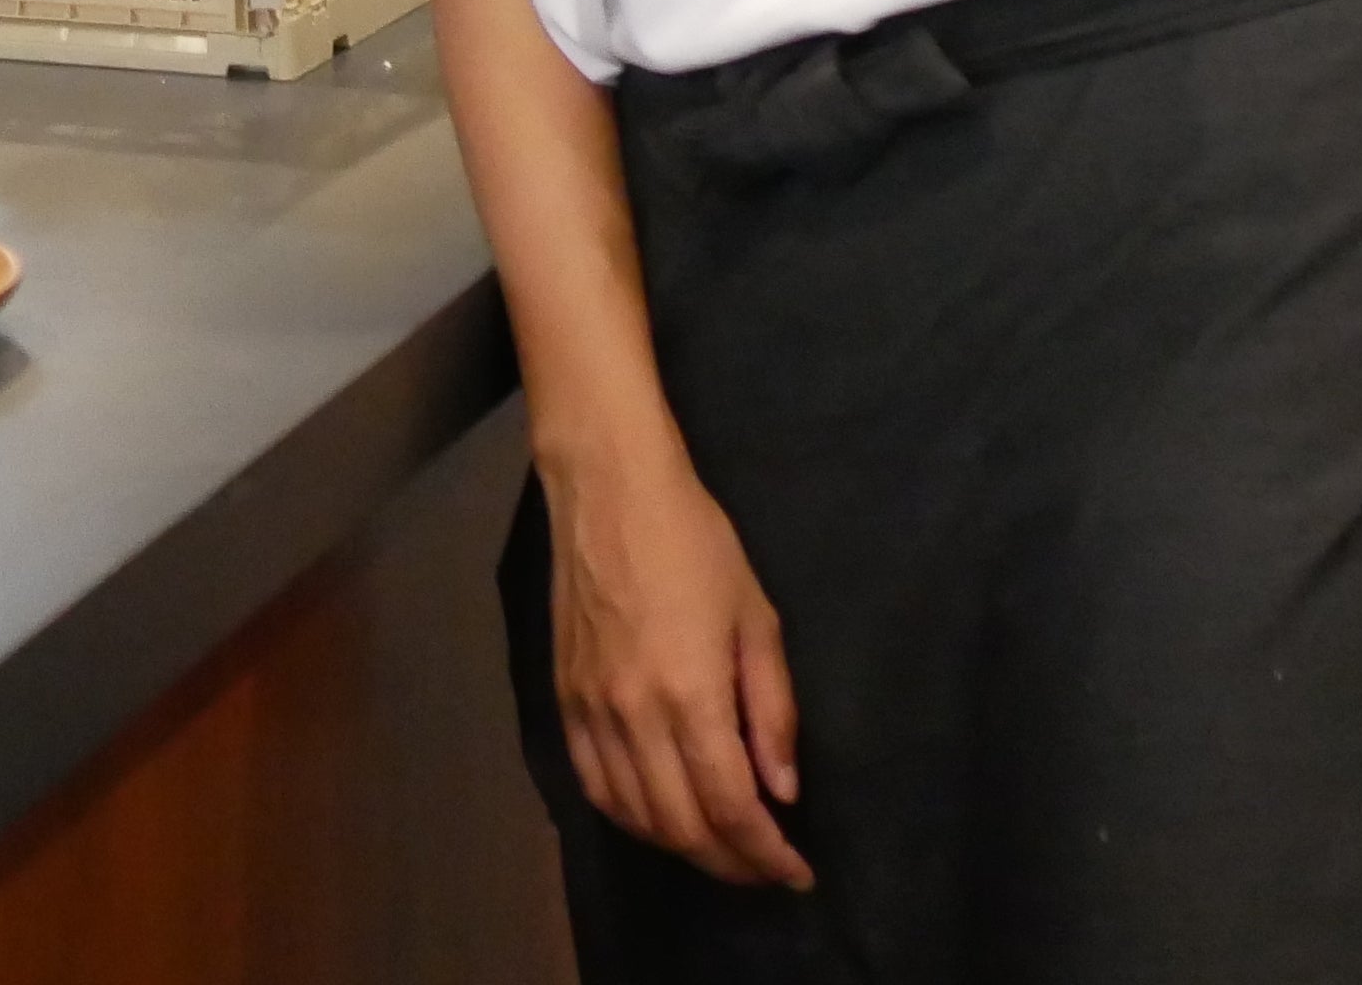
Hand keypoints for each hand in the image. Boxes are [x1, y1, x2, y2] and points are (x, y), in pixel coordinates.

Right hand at [547, 447, 813, 890]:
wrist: (607, 488)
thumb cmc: (695, 542)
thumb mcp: (757, 618)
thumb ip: (772, 711)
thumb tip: (782, 790)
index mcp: (690, 694)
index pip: (731, 806)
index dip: (768, 854)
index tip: (797, 873)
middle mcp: (634, 714)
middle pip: (682, 825)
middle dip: (732, 863)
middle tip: (766, 867)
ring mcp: (590, 708)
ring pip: (634, 815)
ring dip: (682, 847)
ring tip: (721, 848)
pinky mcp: (563, 697)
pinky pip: (592, 783)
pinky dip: (629, 817)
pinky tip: (658, 817)